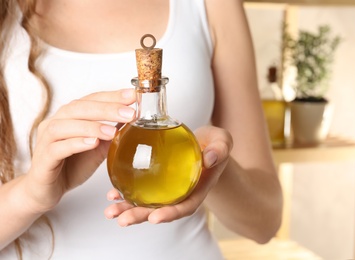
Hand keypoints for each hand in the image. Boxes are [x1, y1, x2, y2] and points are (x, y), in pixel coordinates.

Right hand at [23, 89, 135, 213]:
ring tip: (112, 131)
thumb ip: (111, 134)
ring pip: (65, 125)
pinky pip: (57, 148)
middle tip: (129, 113)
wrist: (47, 190)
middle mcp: (56, 123)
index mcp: (70, 116)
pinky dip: (76, 144)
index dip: (112, 96)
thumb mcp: (98, 148)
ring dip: (91, 126)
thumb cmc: (72, 165)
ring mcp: (46, 140)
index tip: (133, 95)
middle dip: (107, 108)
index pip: (92, 99)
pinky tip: (92, 143)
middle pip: (80, 108)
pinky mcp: (43, 159)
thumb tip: (133, 120)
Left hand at [104, 125, 232, 225]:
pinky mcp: (157, 181)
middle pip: (160, 210)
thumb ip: (220, 150)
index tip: (154, 218)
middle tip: (121, 219)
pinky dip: (125, 192)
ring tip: (110, 210)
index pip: (185, 206)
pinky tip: (111, 192)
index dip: (170, 214)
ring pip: (146, 203)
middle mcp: (180, 194)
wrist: (205, 143)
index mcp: (197, 190)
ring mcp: (167, 189)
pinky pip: (140, 189)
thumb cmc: (214, 144)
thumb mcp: (222, 142)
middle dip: (140, 216)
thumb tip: (209, 159)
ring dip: (127, 208)